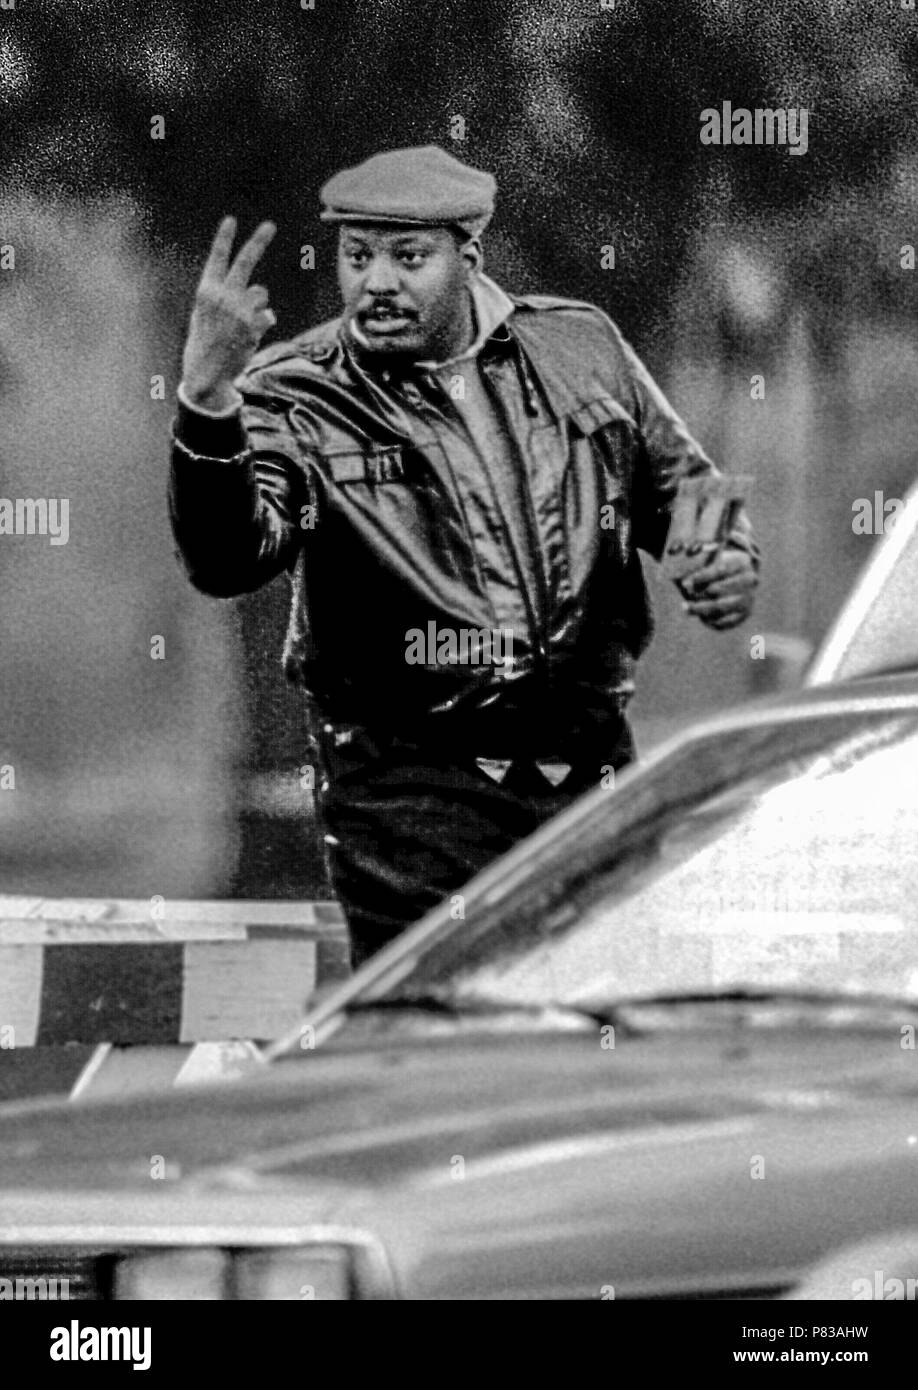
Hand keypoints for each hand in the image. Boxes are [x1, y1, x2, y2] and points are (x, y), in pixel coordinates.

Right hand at [181, 216, 277, 409]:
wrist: (207, 373)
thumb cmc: (205, 343)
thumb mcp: (204, 316)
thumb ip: (226, 299)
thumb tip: (261, 295)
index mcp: (206, 292)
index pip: (217, 259)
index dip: (224, 239)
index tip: (231, 220)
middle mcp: (222, 297)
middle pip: (245, 262)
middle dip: (258, 241)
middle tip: (270, 225)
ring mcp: (239, 310)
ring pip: (261, 294)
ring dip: (258, 305)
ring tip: (243, 324)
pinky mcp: (254, 325)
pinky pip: (268, 316)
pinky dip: (262, 324)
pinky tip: (249, 337)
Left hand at [679, 546, 757, 629]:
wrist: (741, 579)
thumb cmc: (721, 569)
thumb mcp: (714, 563)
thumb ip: (701, 572)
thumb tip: (686, 586)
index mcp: (741, 564)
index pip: (720, 570)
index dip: (701, 577)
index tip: (684, 583)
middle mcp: (749, 581)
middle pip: (719, 589)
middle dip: (699, 594)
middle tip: (685, 595)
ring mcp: (748, 598)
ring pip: (721, 607)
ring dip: (701, 609)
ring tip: (686, 608)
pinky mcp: (745, 614)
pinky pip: (726, 621)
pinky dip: (711, 620)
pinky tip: (701, 617)